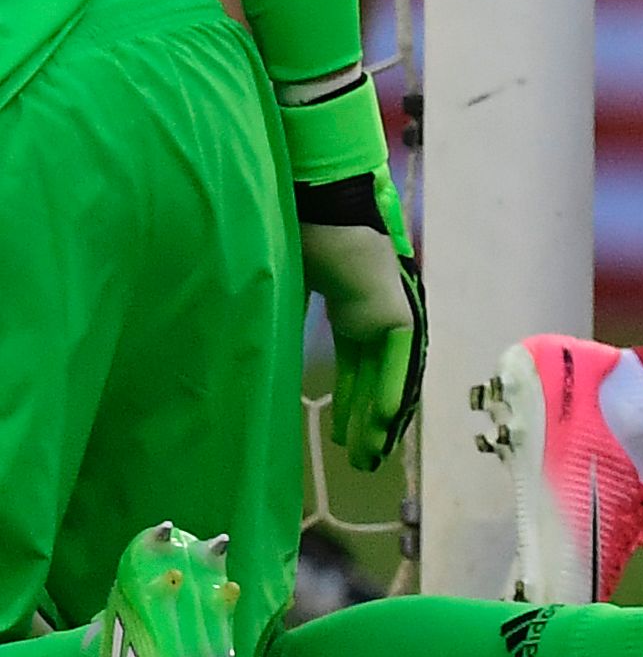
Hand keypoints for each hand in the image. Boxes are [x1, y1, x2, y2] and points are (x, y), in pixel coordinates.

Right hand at [279, 74, 423, 468]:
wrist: (319, 200)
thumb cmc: (295, 231)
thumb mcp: (279, 286)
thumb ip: (270, 317)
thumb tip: (231, 345)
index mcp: (349, 303)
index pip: (355, 362)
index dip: (351, 399)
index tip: (342, 434)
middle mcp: (372, 309)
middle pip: (372, 376)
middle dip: (365, 417)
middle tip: (360, 456)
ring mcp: (388, 307)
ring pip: (389, 374)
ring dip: (378, 416)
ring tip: (369, 454)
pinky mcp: (396, 307)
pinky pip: (398, 359)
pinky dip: (390, 391)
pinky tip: (384, 423)